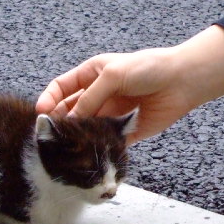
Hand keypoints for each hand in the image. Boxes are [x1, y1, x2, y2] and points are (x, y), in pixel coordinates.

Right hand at [36, 26, 223, 144]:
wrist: (182, 81)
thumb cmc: (148, 68)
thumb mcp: (113, 74)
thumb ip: (90, 96)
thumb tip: (71, 118)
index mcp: (91, 75)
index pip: (61, 88)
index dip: (48, 99)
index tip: (41, 113)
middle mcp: (98, 96)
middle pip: (70, 111)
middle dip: (59, 122)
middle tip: (51, 135)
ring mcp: (109, 114)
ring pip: (86, 130)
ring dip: (77, 138)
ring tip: (68, 148)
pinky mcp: (123, 132)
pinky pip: (105, 143)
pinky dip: (97, 149)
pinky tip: (89, 155)